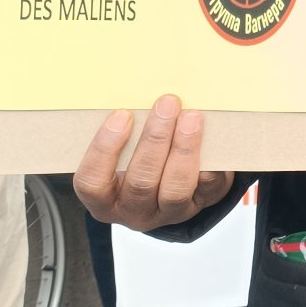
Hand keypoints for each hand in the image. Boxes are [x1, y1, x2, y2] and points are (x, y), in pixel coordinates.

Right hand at [74, 95, 235, 232]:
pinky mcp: (200, 205)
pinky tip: (212, 138)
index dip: (104, 149)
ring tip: (191, 117)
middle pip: (141, 182)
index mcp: (104, 199)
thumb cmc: (140, 160)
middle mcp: (134, 212)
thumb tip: (141, 92)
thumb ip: (125, 133)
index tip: (122, 115)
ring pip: (175, 189)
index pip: (92, 181)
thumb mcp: (123, 152)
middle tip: (167, 104)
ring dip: (184, 149)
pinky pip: (208, 187)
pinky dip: (211, 162)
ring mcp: (168, 214)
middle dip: (155, 140)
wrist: (176, 185)